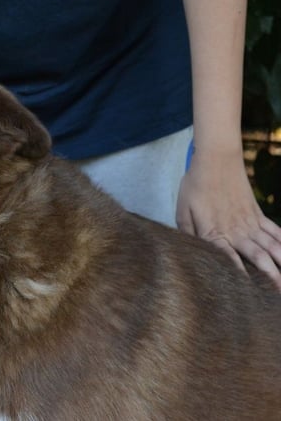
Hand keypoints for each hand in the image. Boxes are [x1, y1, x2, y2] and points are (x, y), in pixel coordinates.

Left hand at [177, 149, 280, 290]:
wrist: (217, 160)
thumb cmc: (196, 186)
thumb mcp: (182, 210)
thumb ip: (187, 233)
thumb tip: (191, 251)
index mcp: (216, 232)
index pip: (229, 258)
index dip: (239, 275)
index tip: (246, 291)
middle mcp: (237, 231)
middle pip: (258, 257)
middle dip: (270, 277)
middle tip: (277, 294)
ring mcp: (251, 223)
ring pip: (272, 247)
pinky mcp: (258, 215)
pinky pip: (276, 233)